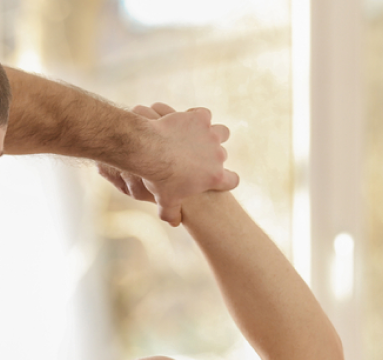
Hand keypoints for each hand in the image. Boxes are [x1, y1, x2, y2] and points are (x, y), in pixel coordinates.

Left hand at [99, 103, 237, 226]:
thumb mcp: (166, 202)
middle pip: (224, 154)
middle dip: (214, 155)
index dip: (227, 181)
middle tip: (197, 156)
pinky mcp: (199, 118)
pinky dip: (197, 117)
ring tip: (197, 136)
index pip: (232, 181)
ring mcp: (210, 134)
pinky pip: (205, 114)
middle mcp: (218, 154)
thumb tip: (175, 222)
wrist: (150, 150)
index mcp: (215, 176)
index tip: (219, 179)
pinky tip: (186, 121)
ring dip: (212, 133)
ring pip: (221, 131)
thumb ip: (172, 214)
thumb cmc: (158, 179)